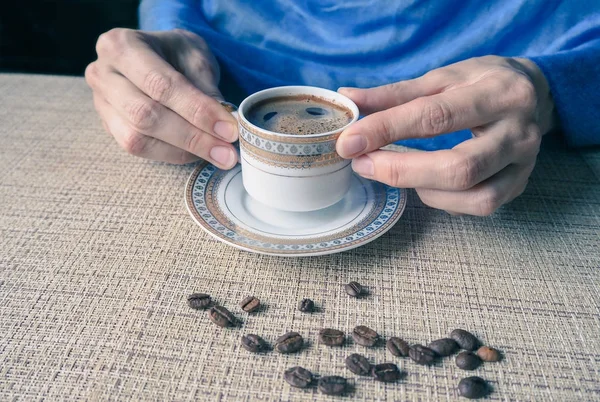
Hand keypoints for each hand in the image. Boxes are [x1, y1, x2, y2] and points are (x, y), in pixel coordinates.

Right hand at [85, 28, 237, 167]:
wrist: (154, 55)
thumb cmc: (175, 53)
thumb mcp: (196, 56)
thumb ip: (206, 88)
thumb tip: (225, 125)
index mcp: (122, 45)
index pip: (161, 85)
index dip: (197, 111)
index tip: (229, 130)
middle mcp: (103, 74)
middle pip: (145, 115)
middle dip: (192, 137)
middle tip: (228, 151)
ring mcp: (101, 103)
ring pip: (138, 139)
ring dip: (183, 151)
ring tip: (218, 155)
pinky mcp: (108, 127)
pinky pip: (139, 150)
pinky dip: (172, 154)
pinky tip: (197, 153)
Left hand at [337, 56, 555, 215]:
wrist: (534, 93)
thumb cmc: (480, 82)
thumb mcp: (441, 77)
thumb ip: (395, 94)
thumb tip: (348, 100)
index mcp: (497, 93)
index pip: (435, 117)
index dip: (387, 131)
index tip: (349, 142)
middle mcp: (518, 131)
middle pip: (458, 168)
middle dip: (401, 171)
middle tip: (363, 165)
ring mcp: (524, 163)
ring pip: (473, 196)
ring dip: (422, 190)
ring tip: (395, 172)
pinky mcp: (520, 185)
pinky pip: (480, 206)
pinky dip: (443, 200)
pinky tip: (425, 184)